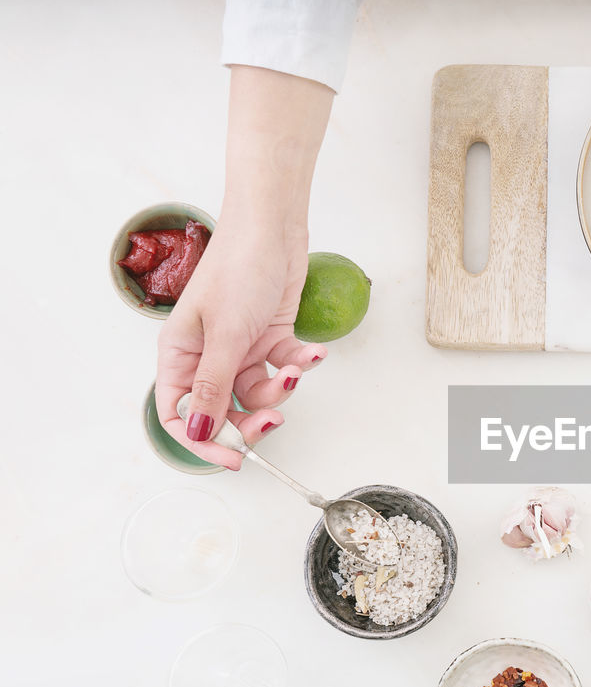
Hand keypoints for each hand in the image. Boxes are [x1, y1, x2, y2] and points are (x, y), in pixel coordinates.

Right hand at [154, 65, 334, 468]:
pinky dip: (301, 364)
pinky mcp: (270, 338)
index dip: (203, 441)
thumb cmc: (238, 269)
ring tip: (296, 371)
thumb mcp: (224, 335)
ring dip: (281, 391)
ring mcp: (240, 348)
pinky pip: (284, 367)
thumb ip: (212, 387)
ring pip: (257, 394)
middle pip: (222, 411)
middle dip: (250, 421)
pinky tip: (314, 353)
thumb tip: (198, 432)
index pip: (180, 414)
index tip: (233, 458)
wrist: (273, 229)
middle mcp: (207, 356)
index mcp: (180, 355)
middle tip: (273, 421)